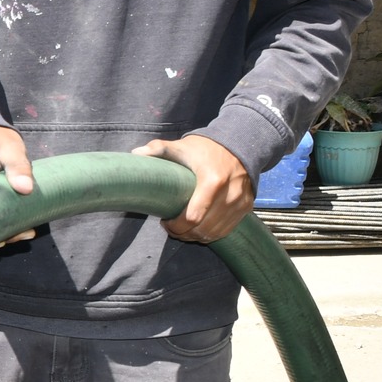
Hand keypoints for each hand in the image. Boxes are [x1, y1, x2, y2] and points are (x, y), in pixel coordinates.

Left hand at [133, 134, 253, 242]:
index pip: (193, 217)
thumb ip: (159, 149)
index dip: (176, 226)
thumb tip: (136, 153)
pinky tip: (198, 229)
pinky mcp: (245, 208)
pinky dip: (210, 234)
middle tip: (170, 227)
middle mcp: (229, 195)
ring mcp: (239, 203)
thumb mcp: (182, 146)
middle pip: (202, 229)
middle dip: (183, 233)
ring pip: (214, 233)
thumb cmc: (206, 148)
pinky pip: (226, 230)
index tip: (164, 221)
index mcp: (213, 181)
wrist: (239, 145)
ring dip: (195, 236)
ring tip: (182, 229)